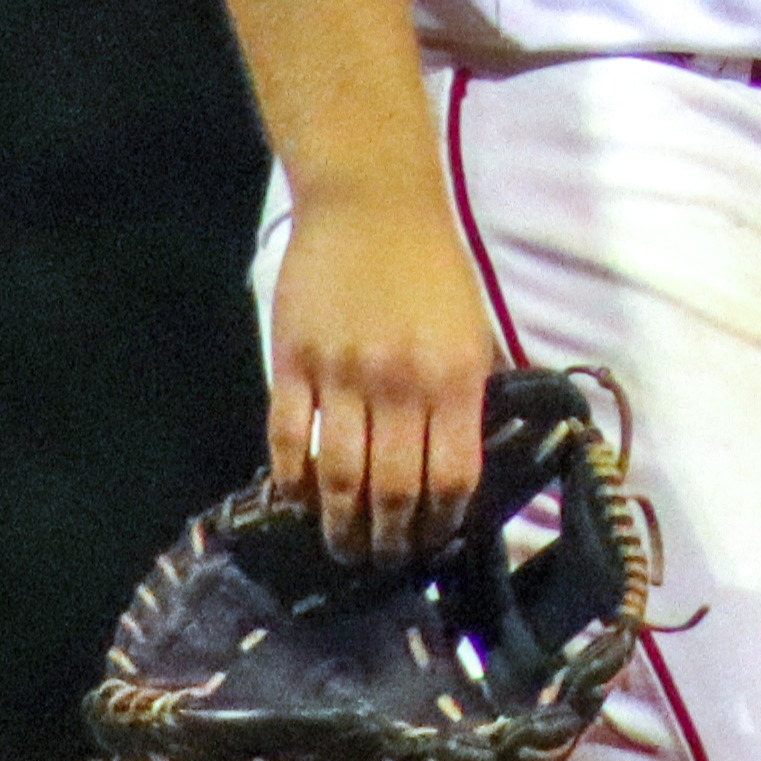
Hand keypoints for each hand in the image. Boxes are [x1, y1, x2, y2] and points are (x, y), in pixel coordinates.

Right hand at [264, 178, 501, 563]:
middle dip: (391, 538)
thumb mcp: (473, 329)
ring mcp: (341, 375)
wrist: (372, 203)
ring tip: (343, 546)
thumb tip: (469, 462)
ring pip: (338, 476)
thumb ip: (471, 394)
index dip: (442, 522)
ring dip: (340, 523)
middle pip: (394, 489)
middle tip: (384, 557)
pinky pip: (286, 438)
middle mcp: (400, 384)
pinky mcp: (293, 362)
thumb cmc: (432, 267)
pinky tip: (297, 499)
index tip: (434, 541)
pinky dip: (292, 479)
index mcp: (455, 378)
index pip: (452, 477)